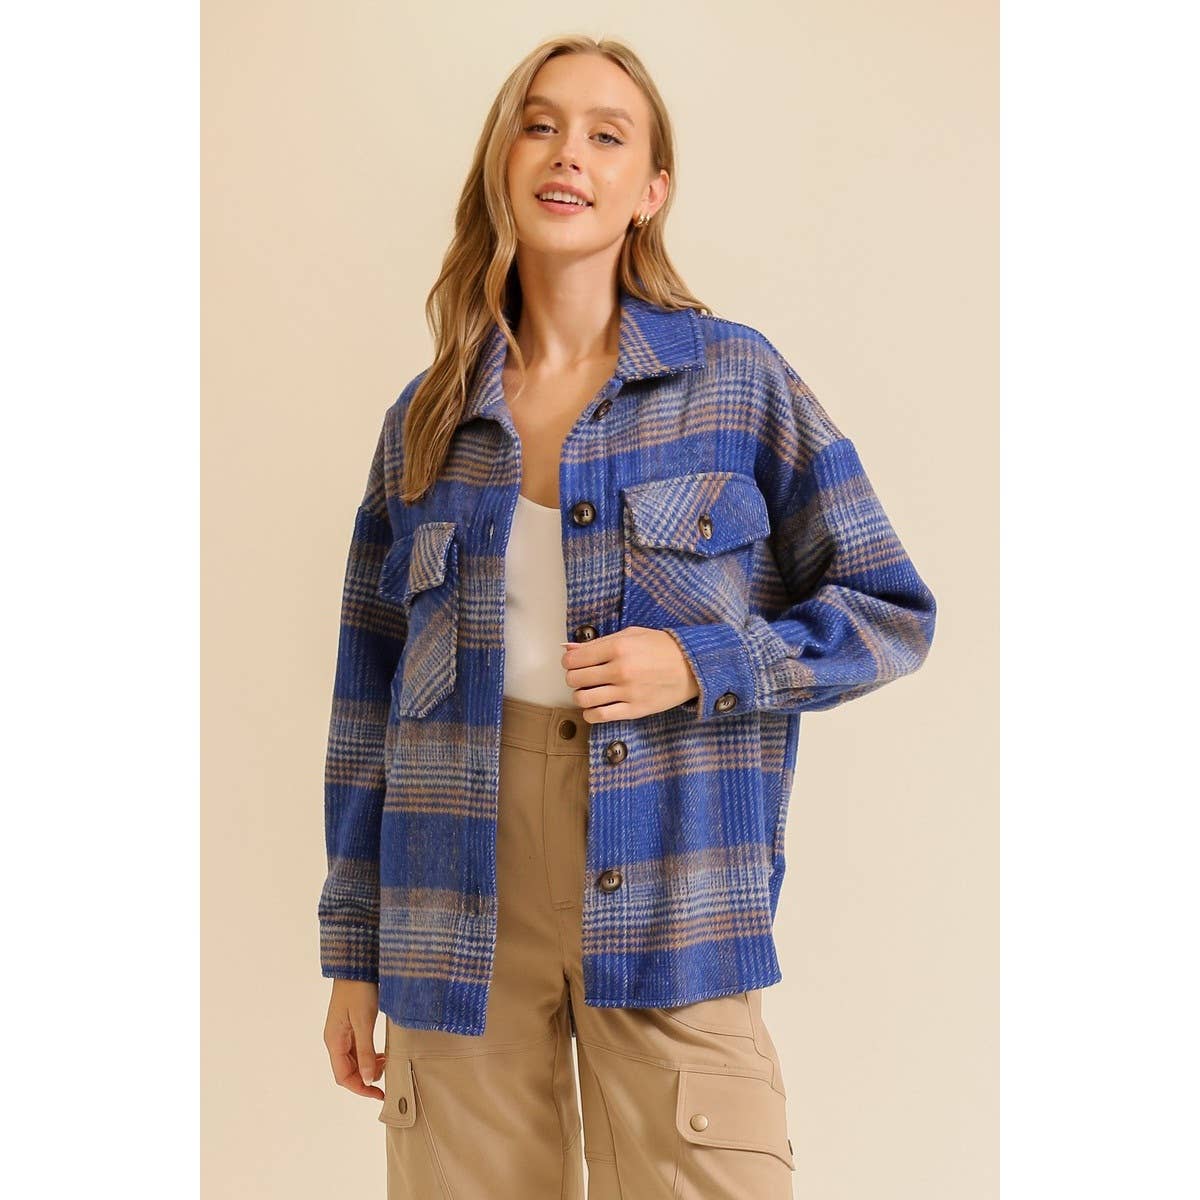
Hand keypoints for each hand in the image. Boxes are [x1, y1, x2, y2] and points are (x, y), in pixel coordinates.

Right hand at [324, 979, 385, 1098]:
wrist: (357, 964)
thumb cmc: (359, 990)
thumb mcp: (364, 1021)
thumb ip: (365, 1051)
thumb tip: (368, 1079)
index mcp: (334, 1040)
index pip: (343, 1076)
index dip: (360, 1088)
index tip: (380, 1094)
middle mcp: (335, 1039)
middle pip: (348, 1070)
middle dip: (366, 1078)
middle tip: (388, 1078)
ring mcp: (342, 1032)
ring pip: (354, 1060)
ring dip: (369, 1066)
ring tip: (387, 1063)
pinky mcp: (351, 1024)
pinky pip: (358, 1047)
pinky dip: (369, 1055)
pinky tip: (382, 1053)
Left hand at [561, 627, 699, 722]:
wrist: (692, 666)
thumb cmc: (661, 647)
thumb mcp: (630, 635)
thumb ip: (598, 643)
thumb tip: (568, 648)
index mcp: (617, 648)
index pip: (574, 660)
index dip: (569, 662)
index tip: (574, 663)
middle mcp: (619, 671)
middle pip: (575, 679)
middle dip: (574, 678)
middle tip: (582, 676)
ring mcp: (626, 693)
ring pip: (583, 699)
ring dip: (581, 695)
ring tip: (590, 691)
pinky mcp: (634, 710)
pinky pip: (599, 716)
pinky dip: (590, 713)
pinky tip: (596, 706)